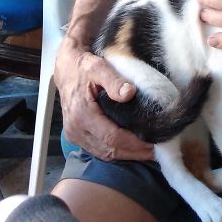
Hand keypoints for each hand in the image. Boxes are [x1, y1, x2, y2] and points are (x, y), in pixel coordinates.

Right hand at [54, 36, 153, 161]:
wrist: (66, 70)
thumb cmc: (83, 67)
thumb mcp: (98, 67)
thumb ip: (113, 80)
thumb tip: (129, 93)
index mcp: (81, 114)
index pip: (112, 137)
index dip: (134, 143)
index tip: (153, 143)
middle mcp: (76, 129)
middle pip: (109, 150)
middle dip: (134, 153)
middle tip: (156, 151)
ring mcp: (74, 135)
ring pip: (104, 154)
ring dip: (126, 155)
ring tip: (147, 152)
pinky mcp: (76, 137)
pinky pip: (98, 150)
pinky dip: (115, 152)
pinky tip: (130, 149)